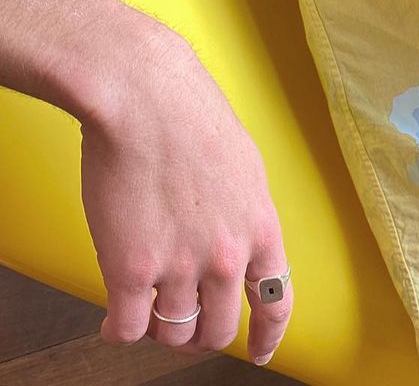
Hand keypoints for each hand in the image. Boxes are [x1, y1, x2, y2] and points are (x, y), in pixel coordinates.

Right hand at [80, 29, 290, 365]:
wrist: (147, 98)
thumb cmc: (192, 117)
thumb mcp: (244, 166)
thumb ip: (244, 212)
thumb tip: (238, 240)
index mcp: (260, 226)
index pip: (275, 300)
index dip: (268, 335)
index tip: (260, 351)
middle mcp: (226, 254)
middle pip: (217, 329)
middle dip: (200, 330)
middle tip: (182, 317)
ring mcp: (180, 265)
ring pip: (171, 333)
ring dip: (158, 326)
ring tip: (146, 306)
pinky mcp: (130, 269)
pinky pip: (127, 328)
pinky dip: (119, 329)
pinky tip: (114, 318)